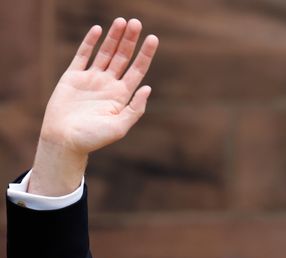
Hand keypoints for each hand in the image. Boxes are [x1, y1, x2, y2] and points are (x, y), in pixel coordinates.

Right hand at [30, 18, 158, 194]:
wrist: (64, 140)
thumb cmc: (93, 138)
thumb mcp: (120, 127)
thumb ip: (135, 108)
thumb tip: (148, 88)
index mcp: (121, 96)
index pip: (137, 70)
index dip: (145, 54)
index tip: (153, 38)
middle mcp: (108, 85)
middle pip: (122, 57)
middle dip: (130, 40)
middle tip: (137, 23)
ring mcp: (91, 79)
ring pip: (105, 53)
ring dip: (114, 37)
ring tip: (122, 21)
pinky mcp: (73, 77)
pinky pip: (83, 55)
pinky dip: (90, 42)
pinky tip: (99, 29)